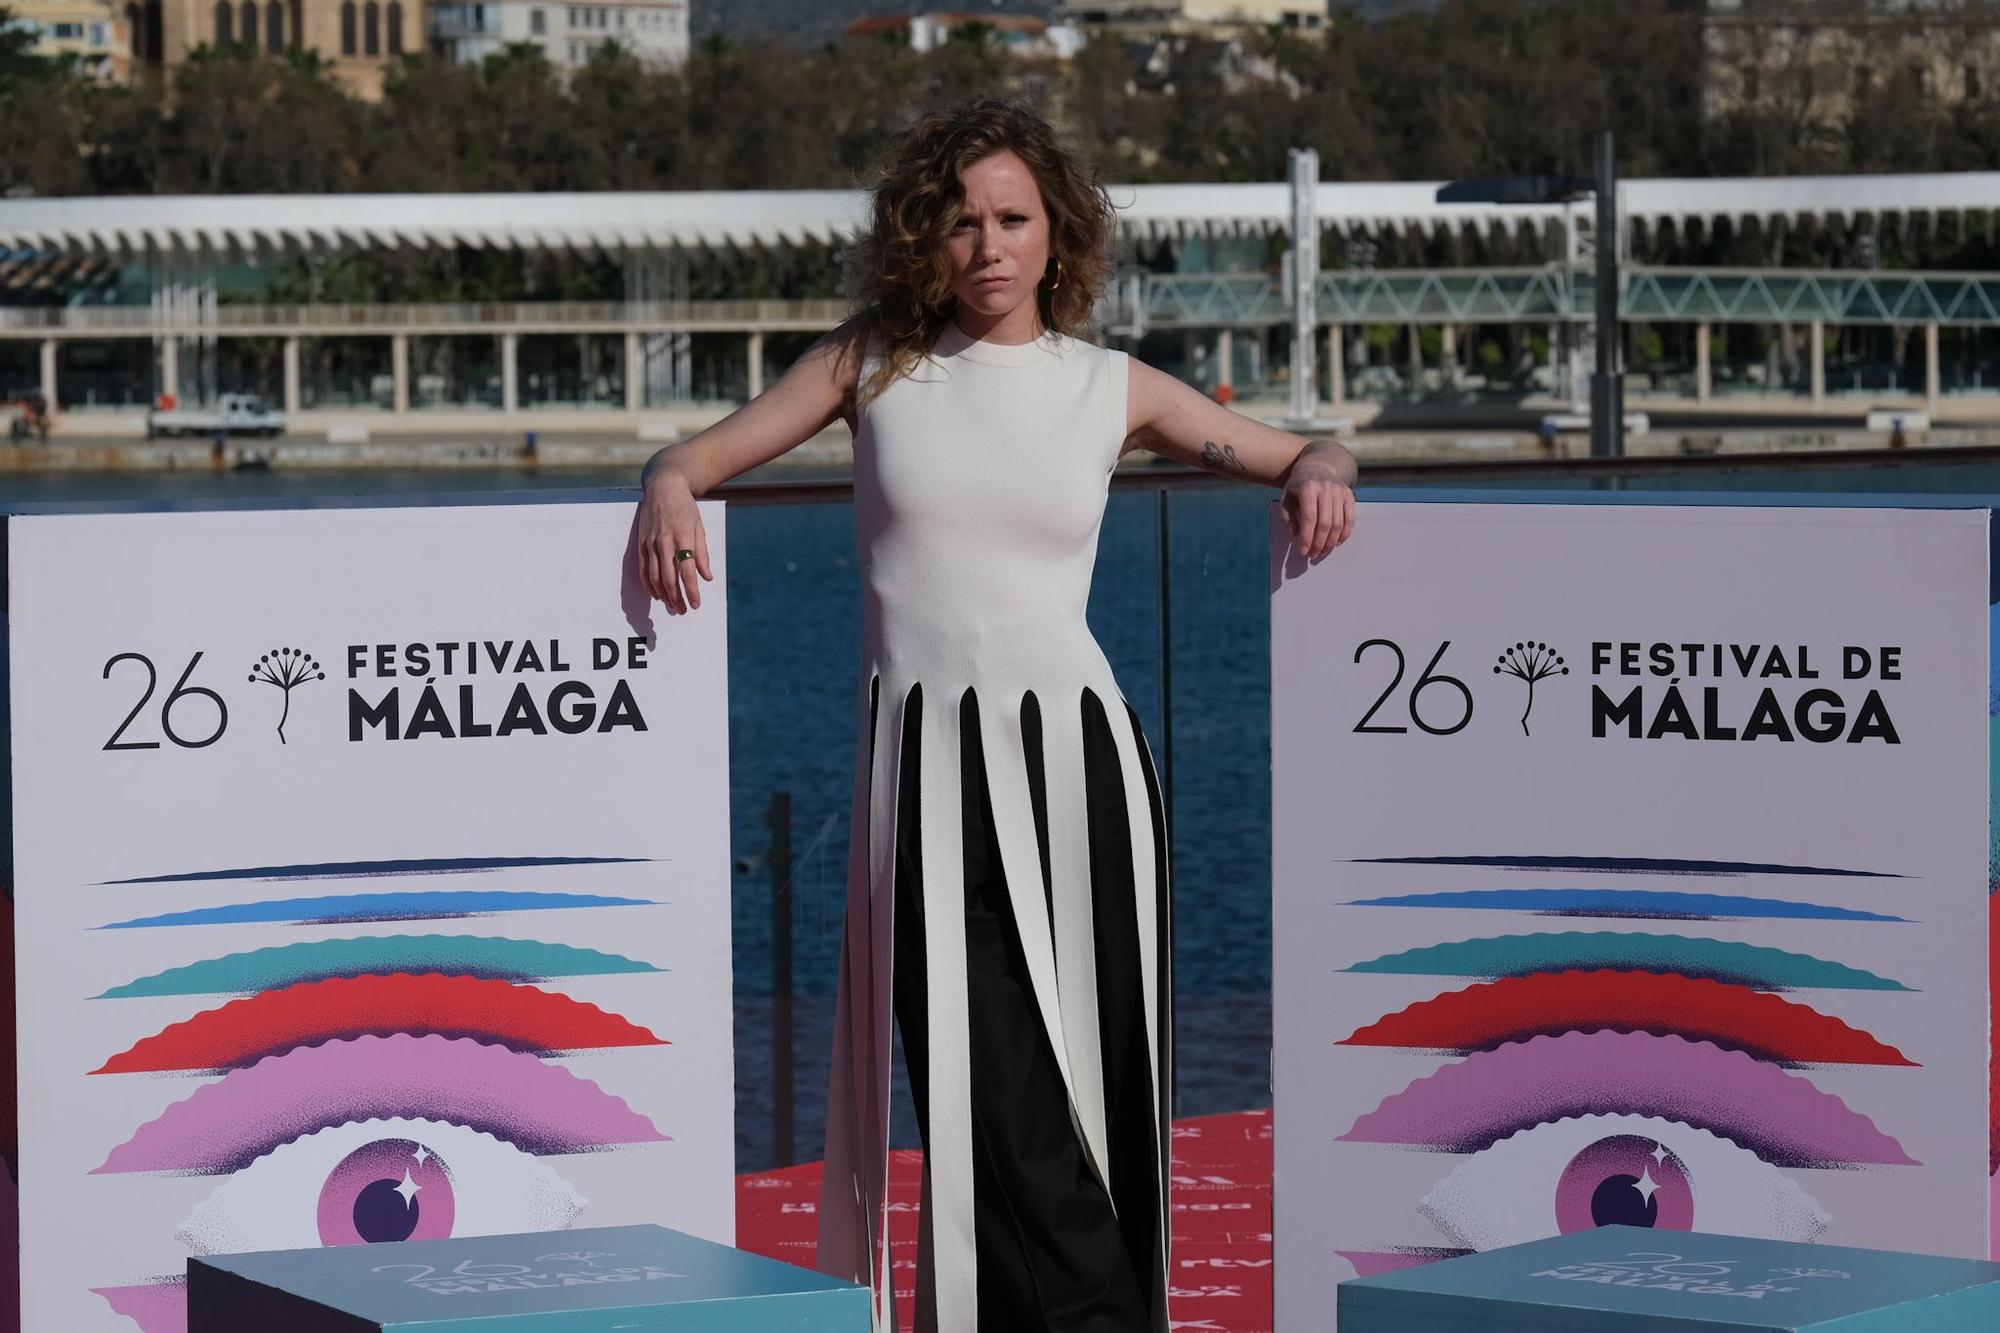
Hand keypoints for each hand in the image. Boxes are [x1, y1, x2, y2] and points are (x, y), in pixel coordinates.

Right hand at [633, 471, 712, 614]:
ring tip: (671, 605)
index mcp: (683, 538)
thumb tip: (707, 577)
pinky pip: (644, 569)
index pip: (687, 572)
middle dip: (676, 598)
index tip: (695, 604)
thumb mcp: (699, 528)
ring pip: (655, 576)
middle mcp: (665, 542)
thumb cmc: (685, 507)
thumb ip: (702, 554)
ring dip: (663, 594)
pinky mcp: (641, 543)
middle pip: (670, 578)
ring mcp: (651, 543)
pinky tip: (656, 593)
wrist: (663, 487)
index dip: (691, 591)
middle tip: (682, 610)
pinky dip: (649, 584)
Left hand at [1278, 452, 1354, 558]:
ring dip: (1331, 542)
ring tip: (1323, 551)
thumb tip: (1297, 534)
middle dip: (1318, 543)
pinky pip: (1350, 519)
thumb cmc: (1299, 487)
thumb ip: (1287, 515)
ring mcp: (1339, 491)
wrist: (1318, 467)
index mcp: (1308, 487)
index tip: (1303, 551)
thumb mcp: (1286, 497)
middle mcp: (1326, 488)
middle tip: (1313, 554)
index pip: (1309, 518)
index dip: (1306, 537)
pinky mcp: (1349, 494)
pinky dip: (1344, 533)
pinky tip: (1336, 542)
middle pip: (1325, 523)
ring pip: (1338, 523)